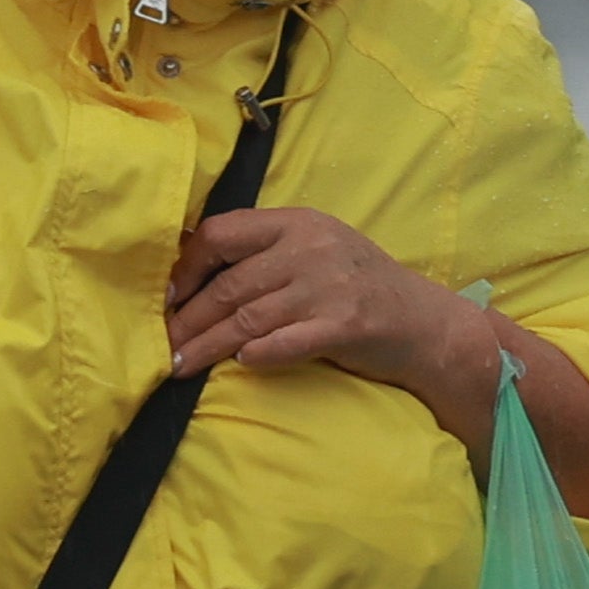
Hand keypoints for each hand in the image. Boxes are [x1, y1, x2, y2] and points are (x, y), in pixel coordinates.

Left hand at [162, 207, 588, 517]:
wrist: (427, 325)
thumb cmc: (363, 291)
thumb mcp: (318, 254)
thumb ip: (268, 255)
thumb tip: (196, 277)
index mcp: (298, 222)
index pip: (223, 233)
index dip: (188, 265)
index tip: (169, 296)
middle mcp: (310, 247)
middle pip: (229, 284)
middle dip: (188, 319)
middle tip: (161, 345)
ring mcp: (329, 285)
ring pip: (248, 317)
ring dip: (208, 345)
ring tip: (179, 365)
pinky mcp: (345, 324)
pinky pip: (286, 341)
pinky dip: (258, 354)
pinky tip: (239, 365)